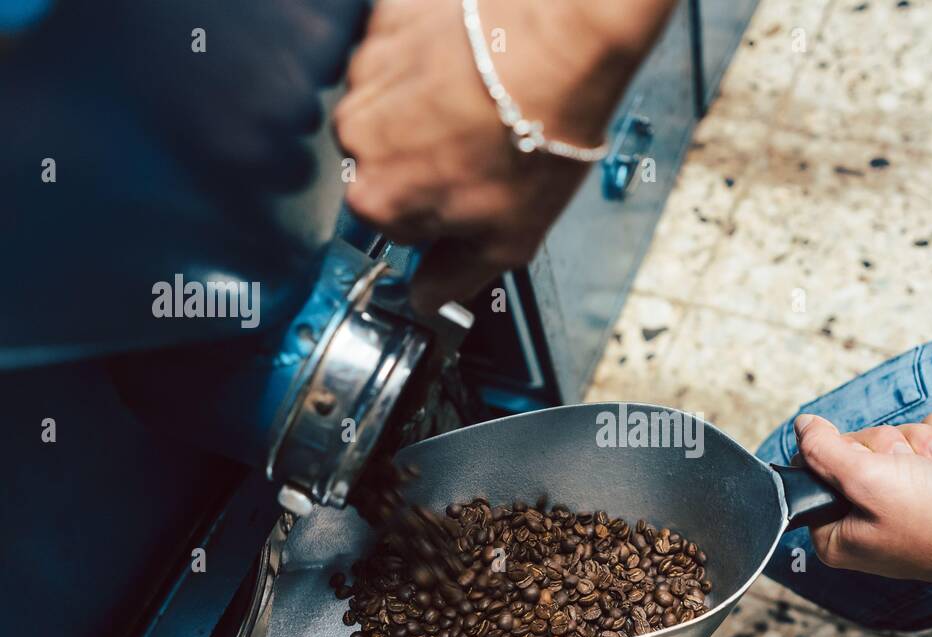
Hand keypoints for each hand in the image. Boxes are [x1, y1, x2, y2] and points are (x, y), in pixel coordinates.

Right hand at [335, 0, 671, 314]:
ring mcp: (366, 72)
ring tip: (482, 103)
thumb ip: (454, 276)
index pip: (393, 221)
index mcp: (378, 198)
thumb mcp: (508, 239)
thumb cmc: (536, 137)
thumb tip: (426, 299)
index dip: (436, 211)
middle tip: (481, 146)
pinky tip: (470, 66)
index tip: (468, 195)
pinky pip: (398, 51)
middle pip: (385, 161)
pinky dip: (428, 59)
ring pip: (389, 104)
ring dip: (426, 107)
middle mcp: (356, 135)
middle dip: (425, 158)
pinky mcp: (385, 22)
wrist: (560, 46)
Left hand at [793, 413, 931, 584]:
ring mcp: (894, 508)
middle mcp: (860, 523)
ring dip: (918, 445)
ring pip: (890, 444)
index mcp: (835, 534)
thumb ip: (824, 451)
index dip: (845, 452)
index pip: (815, 468)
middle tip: (910, 467)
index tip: (873, 463)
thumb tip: (802, 427)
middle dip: (890, 446)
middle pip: (854, 451)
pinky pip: (918, 448)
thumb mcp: (869, 479)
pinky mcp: (924, 493)